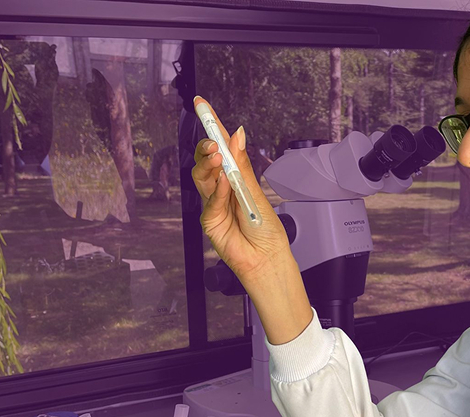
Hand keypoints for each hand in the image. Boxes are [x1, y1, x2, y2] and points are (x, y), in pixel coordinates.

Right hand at [190, 97, 290, 280]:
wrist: (267, 258)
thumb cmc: (265, 230)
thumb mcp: (256, 192)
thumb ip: (242, 165)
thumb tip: (237, 134)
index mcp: (235, 178)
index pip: (221, 147)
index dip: (212, 125)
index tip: (203, 105)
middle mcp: (221, 188)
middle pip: (206, 160)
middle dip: (206, 146)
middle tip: (213, 142)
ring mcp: (213, 204)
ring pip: (202, 177)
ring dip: (208, 164)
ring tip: (217, 158)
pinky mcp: (209, 220)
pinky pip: (210, 200)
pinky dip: (217, 190)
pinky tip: (225, 184)